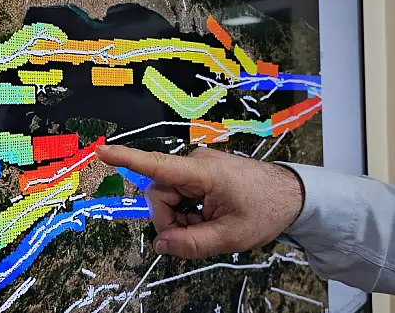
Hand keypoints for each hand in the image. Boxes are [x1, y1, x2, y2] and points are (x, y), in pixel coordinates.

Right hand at [96, 145, 303, 258]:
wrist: (293, 195)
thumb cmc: (265, 211)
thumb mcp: (229, 237)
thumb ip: (190, 243)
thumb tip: (159, 243)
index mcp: (203, 173)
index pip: (157, 166)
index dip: (127, 159)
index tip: (101, 151)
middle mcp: (196, 163)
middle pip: (161, 194)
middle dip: (171, 219)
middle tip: (198, 234)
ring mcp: (200, 167)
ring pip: (170, 196)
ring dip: (183, 216)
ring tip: (210, 225)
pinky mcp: (203, 172)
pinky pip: (183, 194)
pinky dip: (190, 210)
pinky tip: (210, 217)